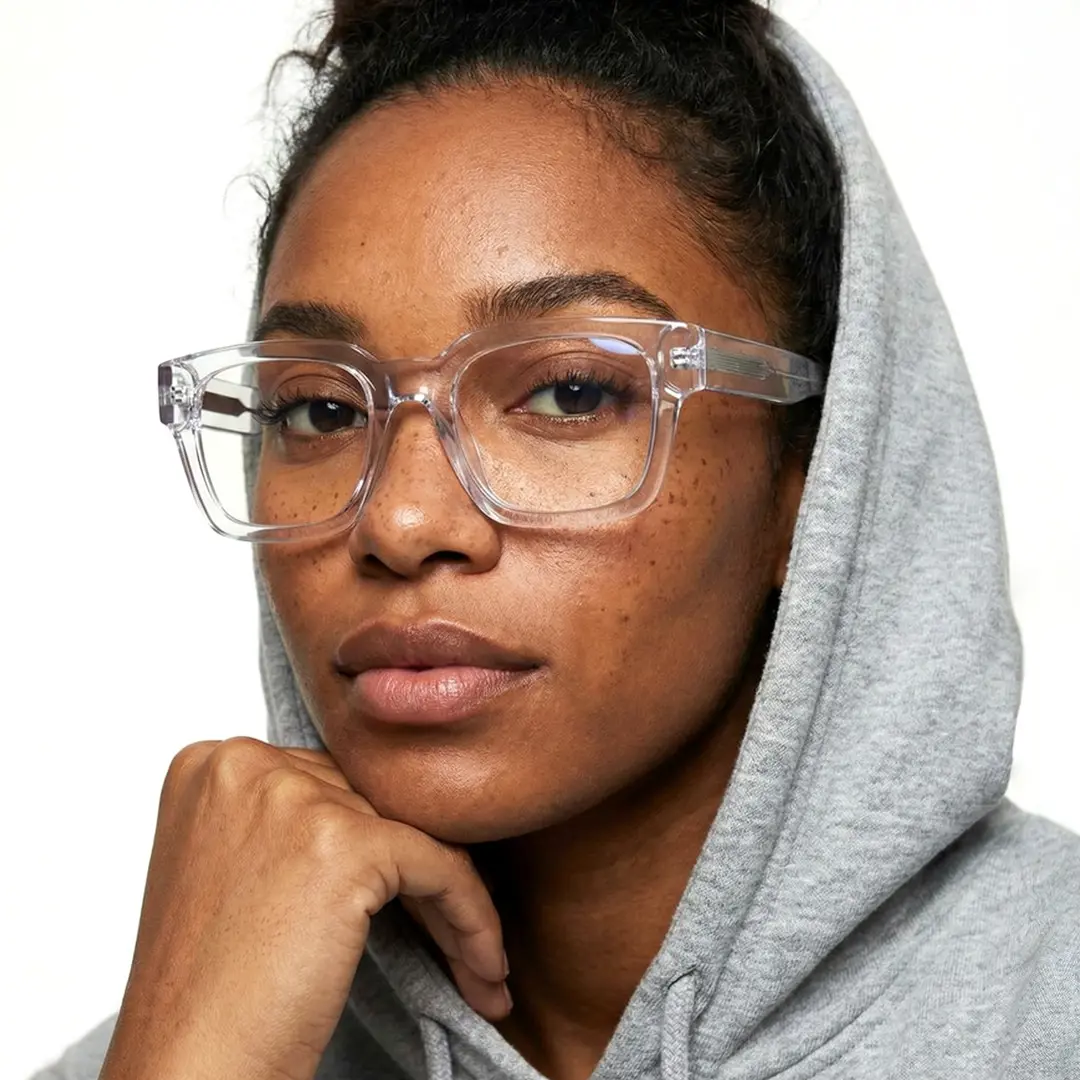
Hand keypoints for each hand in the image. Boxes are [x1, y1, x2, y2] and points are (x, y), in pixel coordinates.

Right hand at [100, 737, 508, 1079]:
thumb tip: (378, 815)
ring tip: (478, 964)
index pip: (328, 782)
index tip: (409, 900)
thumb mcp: (232, 872)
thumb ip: (287, 823)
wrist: (191, 1068)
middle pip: (373, 802)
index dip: (376, 842)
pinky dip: (474, 919)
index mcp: (211, 763)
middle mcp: (246, 763)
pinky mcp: (345, 844)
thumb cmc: (208, 993)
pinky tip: (485, 970)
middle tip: (454, 934)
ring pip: (416, 833)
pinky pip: (443, 867)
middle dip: (418, 872)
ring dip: (454, 903)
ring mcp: (293, 797)